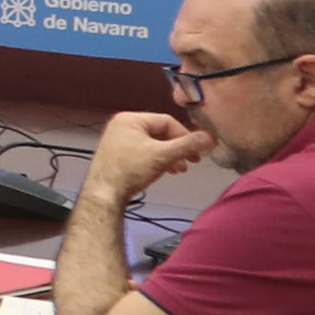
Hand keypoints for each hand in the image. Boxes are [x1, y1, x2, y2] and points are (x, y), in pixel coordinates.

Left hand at [86, 109, 211, 205]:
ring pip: (153, 144)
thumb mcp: (163, 156)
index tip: (197, 150)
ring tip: (180, 169)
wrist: (104, 195)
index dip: (185, 135)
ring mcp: (117, 140)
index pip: (167, 121)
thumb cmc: (129, 172)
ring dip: (170, 156)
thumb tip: (210, 138)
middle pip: (160, 133)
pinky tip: (167, 171)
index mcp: (130, 119)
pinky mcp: (117, 155)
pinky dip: (157, 160)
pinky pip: (143, 152)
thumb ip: (188, 145)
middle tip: (192, 160)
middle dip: (178, 148)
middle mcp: (121, 126)